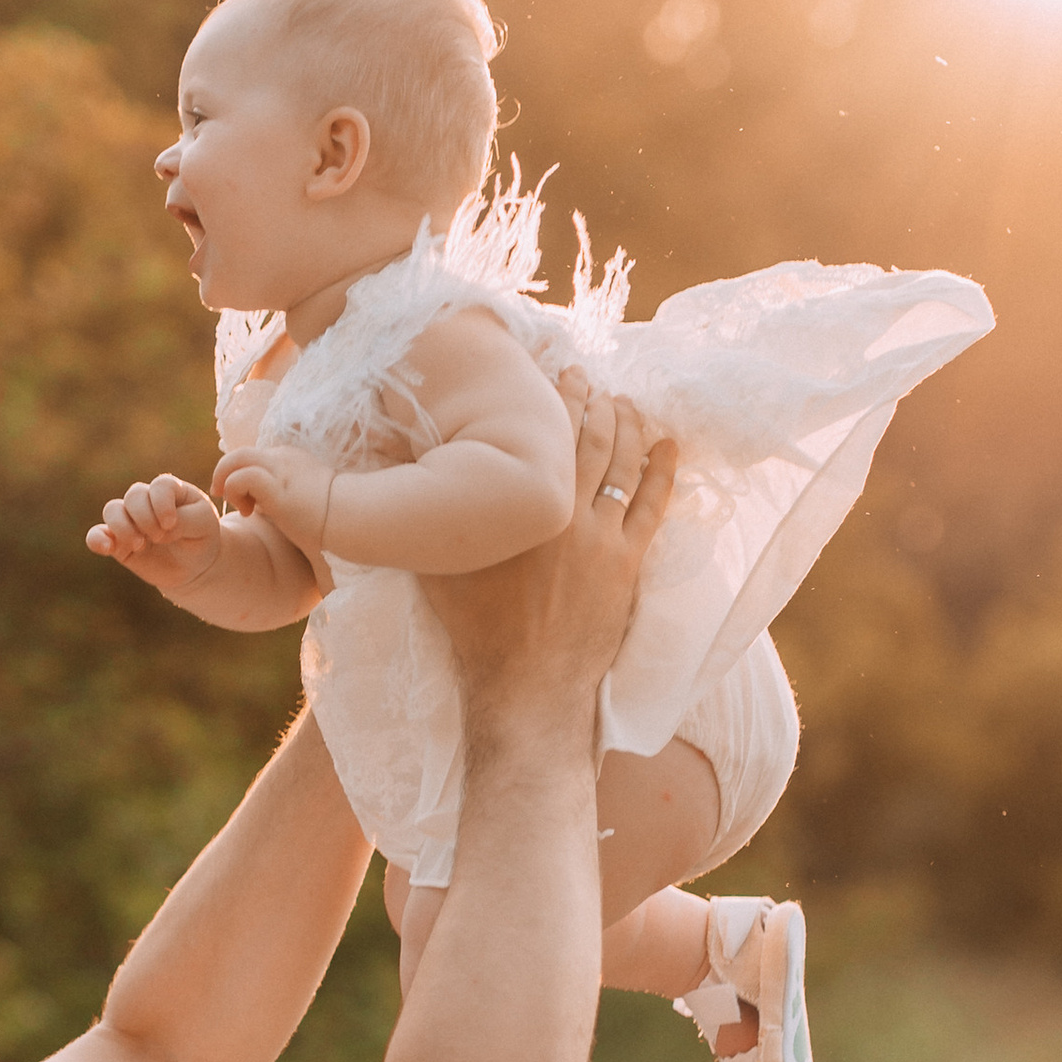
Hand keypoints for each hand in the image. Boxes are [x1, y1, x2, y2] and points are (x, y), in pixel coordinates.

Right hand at [87, 474, 228, 599]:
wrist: (193, 567)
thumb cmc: (201, 539)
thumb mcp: (203, 526)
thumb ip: (184, 521)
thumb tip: (159, 529)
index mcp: (170, 490)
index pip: (159, 485)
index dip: (162, 504)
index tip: (171, 524)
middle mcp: (146, 501)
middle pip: (134, 495)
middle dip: (145, 517)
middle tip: (160, 538)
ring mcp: (130, 520)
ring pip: (112, 510)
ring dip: (123, 527)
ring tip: (140, 545)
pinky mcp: (118, 543)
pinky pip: (97, 535)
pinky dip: (97, 540)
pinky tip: (106, 549)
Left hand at [214, 444, 335, 553]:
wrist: (354, 518)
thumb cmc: (338, 518)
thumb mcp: (310, 501)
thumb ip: (294, 501)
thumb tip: (290, 522)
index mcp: (291, 460)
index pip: (254, 459)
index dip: (241, 476)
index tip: (246, 503)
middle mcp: (282, 459)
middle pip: (241, 453)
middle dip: (224, 472)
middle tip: (222, 495)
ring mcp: (279, 470)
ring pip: (236, 458)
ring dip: (225, 479)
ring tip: (233, 503)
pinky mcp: (276, 487)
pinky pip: (242, 476)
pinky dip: (235, 490)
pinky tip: (247, 511)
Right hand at [419, 380, 675, 716]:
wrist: (525, 687)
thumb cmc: (476, 631)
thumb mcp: (435, 568)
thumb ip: (423, 518)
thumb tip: (393, 473)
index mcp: (520, 507)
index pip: (546, 434)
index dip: (556, 398)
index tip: (557, 374)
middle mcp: (565, 514)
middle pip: (589, 438)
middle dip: (592, 400)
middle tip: (589, 378)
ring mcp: (602, 539)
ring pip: (623, 464)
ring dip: (628, 426)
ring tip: (626, 402)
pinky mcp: (626, 565)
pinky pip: (653, 507)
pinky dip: (662, 472)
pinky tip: (668, 447)